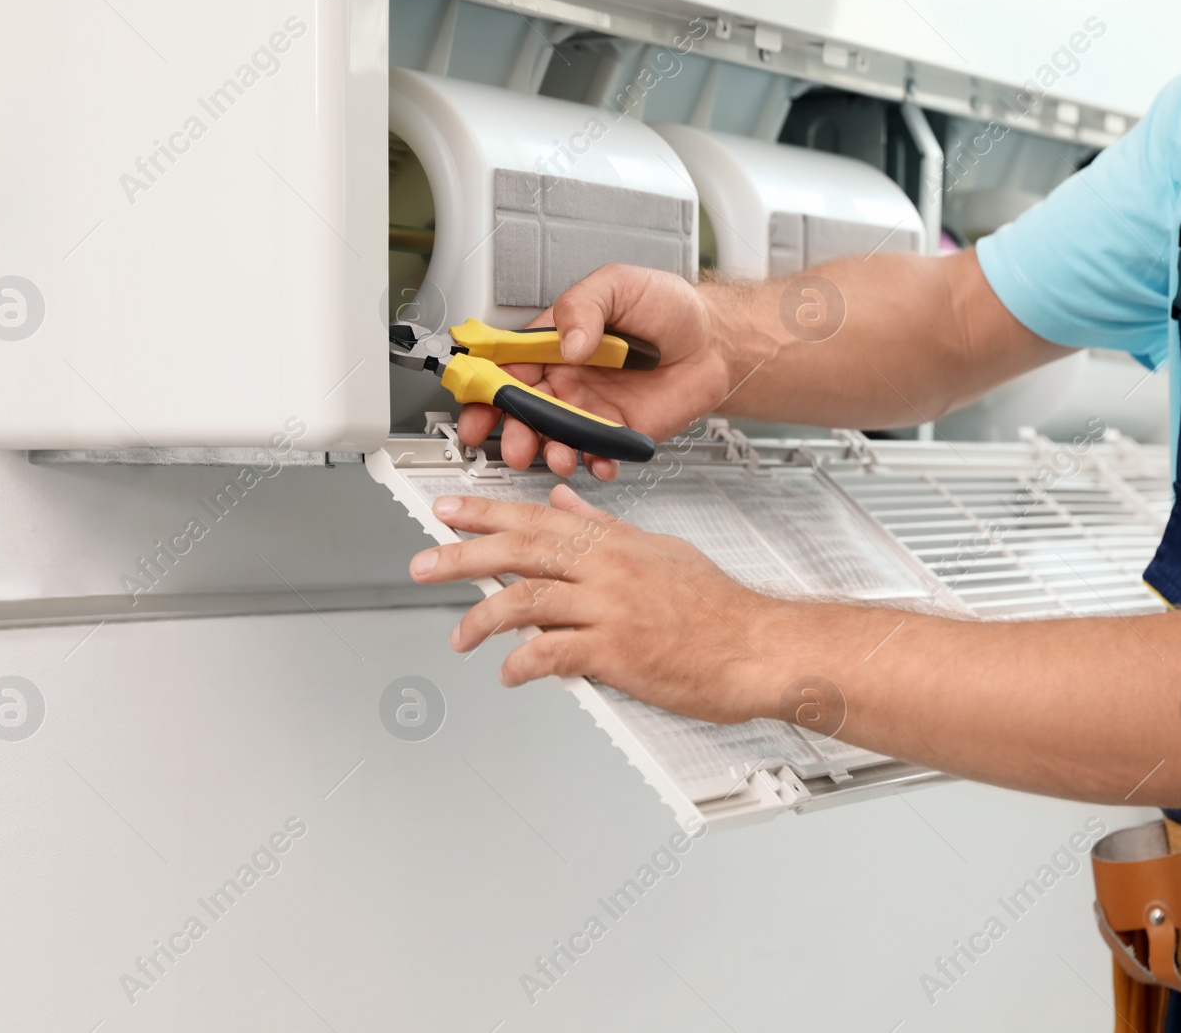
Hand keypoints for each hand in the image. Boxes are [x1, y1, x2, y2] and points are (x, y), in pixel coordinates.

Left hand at [406, 485, 789, 722]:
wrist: (757, 646)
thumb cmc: (718, 607)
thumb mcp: (660, 550)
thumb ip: (608, 529)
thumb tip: (568, 508)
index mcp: (614, 542)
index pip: (535, 519)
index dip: (484, 513)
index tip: (447, 511)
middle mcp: (606, 569)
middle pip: (518, 552)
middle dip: (461, 556)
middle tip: (423, 564)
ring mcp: (609, 609)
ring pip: (524, 602)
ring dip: (482, 620)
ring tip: (461, 635)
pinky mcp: (615, 652)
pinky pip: (551, 654)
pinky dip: (522, 664)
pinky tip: (509, 672)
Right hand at [455, 265, 736, 480]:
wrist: (716, 340)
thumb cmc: (669, 307)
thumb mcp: (618, 285)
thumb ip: (584, 307)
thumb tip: (568, 342)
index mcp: (555, 343)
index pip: (507, 366)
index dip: (486, 386)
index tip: (475, 404)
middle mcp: (566, 379)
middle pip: (523, 410)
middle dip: (512, 431)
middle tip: (514, 444)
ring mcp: (590, 410)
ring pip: (554, 438)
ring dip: (548, 453)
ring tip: (557, 457)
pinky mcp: (618, 434)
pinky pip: (596, 456)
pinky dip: (593, 466)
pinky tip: (596, 464)